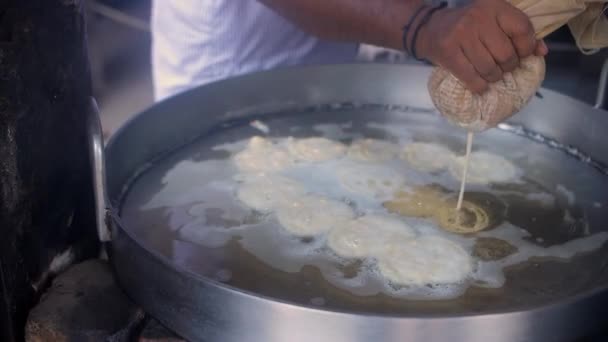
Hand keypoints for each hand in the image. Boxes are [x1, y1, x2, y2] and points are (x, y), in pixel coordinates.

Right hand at [416, 0, 547, 93]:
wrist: (429, 28)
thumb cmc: (468, 27)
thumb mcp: (493, 22)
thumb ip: (518, 33)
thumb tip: (541, 51)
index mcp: (494, 6)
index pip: (522, 29)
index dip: (526, 48)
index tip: (520, 55)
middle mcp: (478, 18)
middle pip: (506, 54)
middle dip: (507, 66)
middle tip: (501, 67)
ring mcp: (461, 35)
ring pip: (490, 69)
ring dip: (493, 77)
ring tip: (489, 74)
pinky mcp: (448, 52)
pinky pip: (472, 78)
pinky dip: (479, 86)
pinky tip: (479, 85)